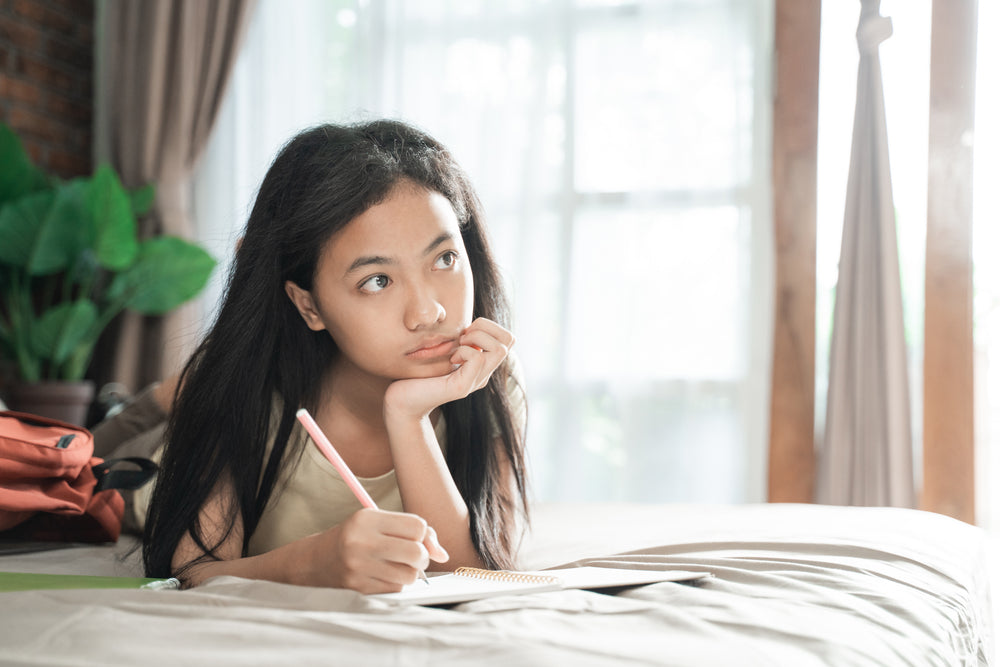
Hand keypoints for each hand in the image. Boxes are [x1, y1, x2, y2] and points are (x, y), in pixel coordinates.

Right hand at [303, 508, 448, 592]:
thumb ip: (413, 532)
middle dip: (422, 556)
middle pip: (416, 552)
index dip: (422, 534)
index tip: (414, 537)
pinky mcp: (359, 588)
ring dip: (409, 573)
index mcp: (367, 519)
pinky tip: (383, 576)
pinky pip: (395, 589)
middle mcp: (361, 542)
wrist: (316, 561)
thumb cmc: (355, 538)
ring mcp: (359, 567)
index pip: (417, 526)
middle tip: (414, 556)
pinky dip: (396, 584)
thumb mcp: (378, 523)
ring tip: (397, 566)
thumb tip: (443, 555)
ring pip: (409, 575)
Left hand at [385, 317, 514, 420]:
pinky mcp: (463, 387)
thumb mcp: (443, 350)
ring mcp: (476, 382)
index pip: (508, 338)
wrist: (401, 401)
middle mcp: (484, 373)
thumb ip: (458, 340)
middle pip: (509, 340)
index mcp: (482, 364)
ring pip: (499, 349)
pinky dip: (464, 350)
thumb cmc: (418, 373)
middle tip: (462, 337)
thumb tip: (469, 322)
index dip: (489, 326)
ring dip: (475, 338)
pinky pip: (478, 358)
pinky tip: (450, 358)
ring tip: (457, 346)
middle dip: (486, 328)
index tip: (464, 332)